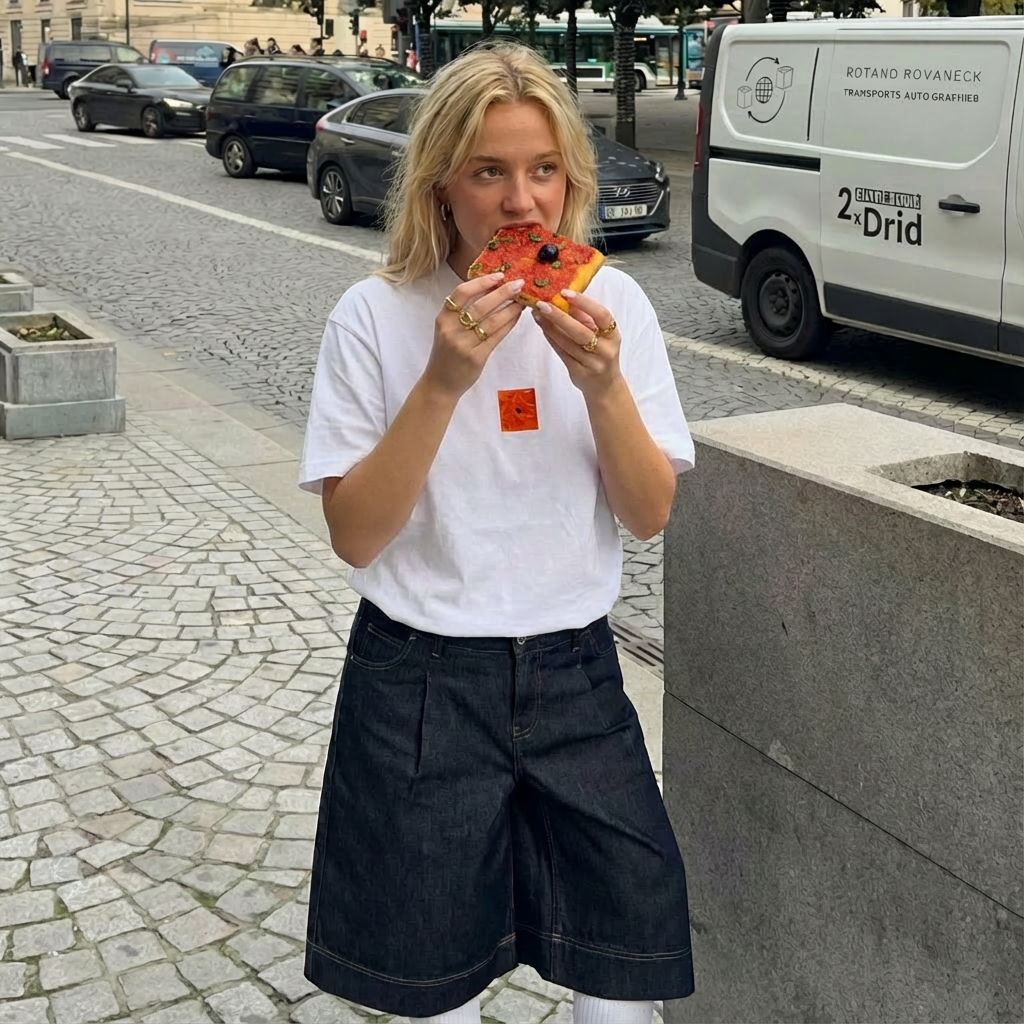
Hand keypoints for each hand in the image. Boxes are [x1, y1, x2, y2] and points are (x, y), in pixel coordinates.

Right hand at [422, 273, 525, 400]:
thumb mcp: (447, 329)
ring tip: (522, 300)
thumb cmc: (446, 353)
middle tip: (519, 283)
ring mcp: (464, 344)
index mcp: (443, 318)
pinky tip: (517, 317)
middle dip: (503, 292)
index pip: (462, 292)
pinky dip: (509, 324)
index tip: (499, 275)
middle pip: (480, 305)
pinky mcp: (476, 357)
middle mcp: (452, 330)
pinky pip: (497, 337)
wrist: (440, 383)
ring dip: (510, 308)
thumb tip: (490, 289)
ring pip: (492, 321)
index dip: (481, 282)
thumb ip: (462, 312)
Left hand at [531, 289, 621, 399]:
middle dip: (559, 316)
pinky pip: (562, 353)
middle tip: (542, 304)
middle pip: (581, 332)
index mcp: (613, 335)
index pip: (602, 315)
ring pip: (567, 343)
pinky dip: (551, 339)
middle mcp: (605, 350)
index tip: (566, 293)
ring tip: (537, 314)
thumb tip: (565, 298)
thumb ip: (585, 318)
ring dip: (550, 327)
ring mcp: (592, 363)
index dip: (584, 303)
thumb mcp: (600, 335)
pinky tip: (543, 328)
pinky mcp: (579, 373)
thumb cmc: (601, 354)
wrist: (604, 386)